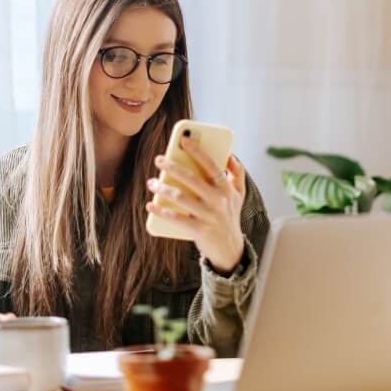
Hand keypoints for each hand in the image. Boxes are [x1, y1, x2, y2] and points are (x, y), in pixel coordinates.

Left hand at [147, 136, 246, 273]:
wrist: (230, 249)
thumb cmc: (230, 217)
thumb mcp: (239, 195)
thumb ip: (237, 174)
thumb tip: (230, 156)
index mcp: (226, 189)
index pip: (211, 165)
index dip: (198, 151)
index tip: (183, 140)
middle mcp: (219, 200)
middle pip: (192, 179)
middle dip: (173, 167)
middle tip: (158, 160)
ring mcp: (209, 216)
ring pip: (181, 198)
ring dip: (163, 189)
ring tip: (152, 183)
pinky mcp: (200, 230)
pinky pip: (176, 218)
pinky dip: (162, 211)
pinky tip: (151, 205)